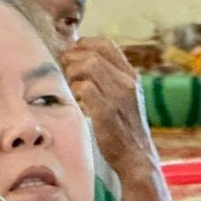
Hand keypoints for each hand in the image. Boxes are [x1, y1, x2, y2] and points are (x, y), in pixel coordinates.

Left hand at [61, 38, 157, 182]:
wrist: (136, 157)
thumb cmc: (125, 130)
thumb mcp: (125, 99)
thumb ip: (111, 80)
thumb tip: (82, 63)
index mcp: (131, 76)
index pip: (106, 44)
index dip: (84, 44)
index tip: (72, 54)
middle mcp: (127, 82)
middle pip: (93, 53)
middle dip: (73, 58)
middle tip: (64, 70)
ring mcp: (118, 96)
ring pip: (88, 66)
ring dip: (72, 73)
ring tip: (69, 85)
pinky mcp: (107, 111)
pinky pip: (84, 88)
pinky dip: (74, 90)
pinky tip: (74, 100)